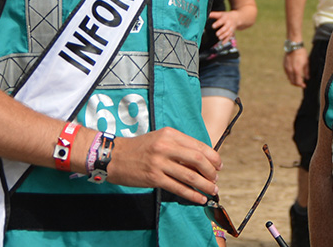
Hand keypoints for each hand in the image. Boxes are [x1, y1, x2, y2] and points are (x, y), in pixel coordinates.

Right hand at [107, 127, 221, 203]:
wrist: (114, 156)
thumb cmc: (139, 148)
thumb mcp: (160, 138)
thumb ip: (179, 146)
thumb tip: (201, 159)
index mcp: (170, 134)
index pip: (198, 145)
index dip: (213, 157)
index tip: (218, 165)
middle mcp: (166, 147)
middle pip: (198, 159)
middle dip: (211, 171)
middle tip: (216, 179)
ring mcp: (159, 163)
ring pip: (190, 176)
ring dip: (205, 185)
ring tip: (212, 190)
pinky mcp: (154, 178)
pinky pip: (178, 188)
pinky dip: (192, 194)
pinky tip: (199, 198)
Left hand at [208, 10, 236, 39]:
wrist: (237, 18)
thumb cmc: (226, 16)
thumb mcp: (220, 14)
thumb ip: (213, 14)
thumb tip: (206, 15)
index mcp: (225, 18)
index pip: (221, 21)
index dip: (217, 23)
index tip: (213, 26)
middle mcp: (229, 23)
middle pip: (225, 28)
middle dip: (221, 31)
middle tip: (216, 34)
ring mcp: (231, 28)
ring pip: (228, 33)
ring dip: (224, 36)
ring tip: (219, 38)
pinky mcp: (231, 32)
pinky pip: (229, 36)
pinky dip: (226, 40)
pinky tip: (223, 43)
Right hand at [284, 46, 308, 87]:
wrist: (294, 46)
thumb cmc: (301, 53)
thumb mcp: (306, 63)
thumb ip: (306, 72)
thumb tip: (307, 78)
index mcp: (297, 70)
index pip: (298, 82)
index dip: (301, 85)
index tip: (304, 85)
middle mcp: (290, 70)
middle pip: (292, 82)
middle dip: (297, 84)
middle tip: (301, 84)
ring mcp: (286, 68)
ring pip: (289, 78)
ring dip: (293, 80)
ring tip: (298, 79)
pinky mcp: (284, 65)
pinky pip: (287, 73)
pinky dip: (290, 76)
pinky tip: (294, 74)